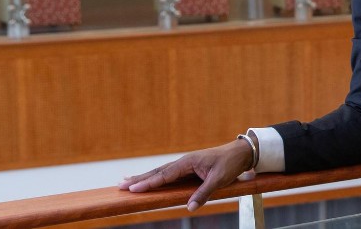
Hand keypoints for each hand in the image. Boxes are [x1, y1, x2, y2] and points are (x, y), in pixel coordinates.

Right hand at [118, 138, 254, 211]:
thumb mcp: (219, 180)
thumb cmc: (230, 164)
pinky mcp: (187, 168)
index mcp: (188, 162)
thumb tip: (190, 207)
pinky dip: (155, 177)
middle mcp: (183, 162)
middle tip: (120, 185)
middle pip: (157, 172)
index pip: (164, 175)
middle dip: (139, 179)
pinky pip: (168, 174)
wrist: (240, 153)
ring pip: (160, 172)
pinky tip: (148, 180)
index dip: (148, 183)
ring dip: (144, 177)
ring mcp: (184, 165)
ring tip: (127, 181)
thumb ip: (203, 193)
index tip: (133, 188)